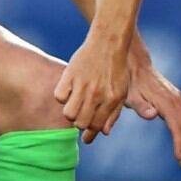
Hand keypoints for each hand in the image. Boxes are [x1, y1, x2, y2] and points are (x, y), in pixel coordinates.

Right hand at [55, 29, 132, 144]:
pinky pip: (59, 96)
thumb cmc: (116, 68)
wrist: (108, 42)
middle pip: (81, 123)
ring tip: (75, 104)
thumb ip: (114, 113)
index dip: (90, 134)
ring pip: (68, 114)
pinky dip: (62, 96)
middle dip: (80, 123)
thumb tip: (104, 132)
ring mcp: (82, 85)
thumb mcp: (121, 91)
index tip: (86, 137)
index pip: (96, 126)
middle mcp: (97, 94)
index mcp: (111, 99)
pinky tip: (68, 91)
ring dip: (71, 112)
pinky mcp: (70, 75)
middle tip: (82, 116)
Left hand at [124, 50, 180, 167]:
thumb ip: (140, 106)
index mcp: (164, 101)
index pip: (177, 126)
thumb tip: (153, 115)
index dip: (180, 143)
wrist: (134, 63)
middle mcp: (174, 98)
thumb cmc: (128, 82)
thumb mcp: (129, 95)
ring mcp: (177, 96)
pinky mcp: (177, 96)